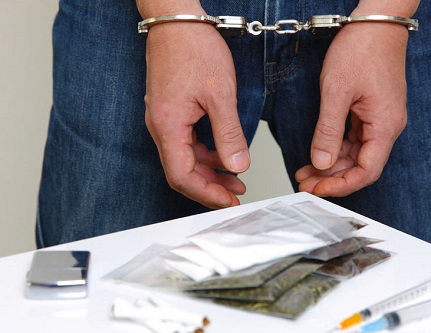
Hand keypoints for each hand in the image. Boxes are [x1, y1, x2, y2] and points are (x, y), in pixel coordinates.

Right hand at [144, 22, 249, 208]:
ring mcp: (165, 120)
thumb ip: (229, 134)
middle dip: (210, 187)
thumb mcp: (220, 94)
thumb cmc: (193, 48)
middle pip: (182, 172)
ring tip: (236, 178)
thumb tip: (237, 165)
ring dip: (210, 172)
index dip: (206, 194)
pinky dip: (206, 154)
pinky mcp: (172, 112)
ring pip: (186, 159)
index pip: (182, 176)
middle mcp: (161, 127)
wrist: (177, 20)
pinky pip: (187, 143)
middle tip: (236, 194)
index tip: (229, 201)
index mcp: (168, 126)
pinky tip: (224, 155)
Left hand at [295, 23, 408, 196]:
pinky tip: (317, 153)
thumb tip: (321, 162)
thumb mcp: (336, 91)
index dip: (341, 186)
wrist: (375, 22)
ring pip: (355, 154)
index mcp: (385, 125)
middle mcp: (386, 126)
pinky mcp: (371, 112)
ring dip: (330, 165)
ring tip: (305, 171)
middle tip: (304, 182)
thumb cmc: (361, 49)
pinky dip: (335, 148)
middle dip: (331, 177)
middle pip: (360, 166)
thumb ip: (328, 131)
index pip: (366, 171)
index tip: (318, 190)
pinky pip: (354, 139)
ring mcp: (379, 119)